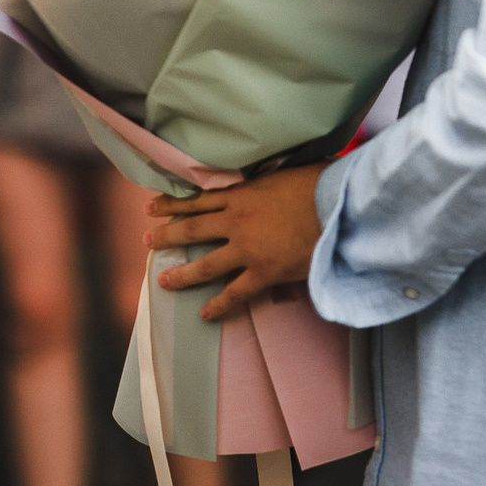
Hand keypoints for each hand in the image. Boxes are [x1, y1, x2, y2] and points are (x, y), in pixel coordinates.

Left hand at [145, 162, 325, 321]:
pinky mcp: (263, 272)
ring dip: (182, 273)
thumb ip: (268, 179)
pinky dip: (219, 304)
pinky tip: (205, 314)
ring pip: (205, 264)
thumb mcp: (286, 171)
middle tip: (147, 241)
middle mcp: (236, 221)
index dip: (172, 205)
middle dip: (166, 235)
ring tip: (163, 281)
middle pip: (192, 229)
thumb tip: (267, 176)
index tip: (152, 207)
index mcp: (241, 194)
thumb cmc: (319, 184)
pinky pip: (235, 292)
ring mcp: (247, 248)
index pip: (197, 200)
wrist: (339, 207)